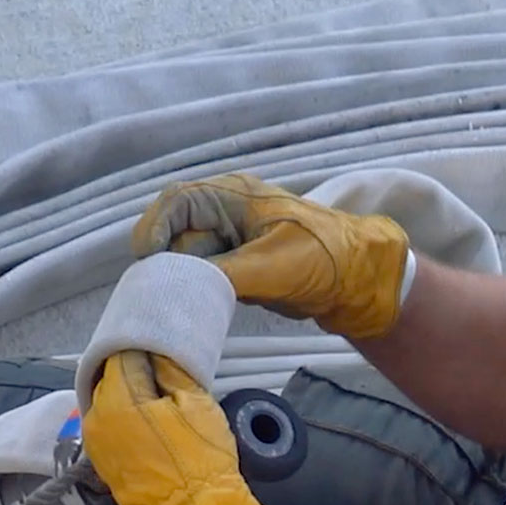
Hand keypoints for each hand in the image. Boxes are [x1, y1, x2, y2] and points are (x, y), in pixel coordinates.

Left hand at [80, 350, 274, 504]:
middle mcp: (97, 416)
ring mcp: (96, 441)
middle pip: (110, 379)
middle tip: (162, 377)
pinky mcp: (101, 460)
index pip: (122, 358)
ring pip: (108, 403)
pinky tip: (147, 424)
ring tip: (157, 400)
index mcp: (118, 398)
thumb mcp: (196, 404)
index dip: (143, 353)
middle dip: (133, 374)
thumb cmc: (200, 458)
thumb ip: (171, 373)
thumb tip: (157, 357)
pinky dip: (123, 419)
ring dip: (128, 398)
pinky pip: (109, 426)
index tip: (161, 355)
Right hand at [130, 174, 410, 339]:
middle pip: (176, 233)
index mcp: (233, 196)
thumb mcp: (270, 266)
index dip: (155, 228)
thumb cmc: (322, 259)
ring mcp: (229, 241)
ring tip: (189, 303)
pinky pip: (203, 277)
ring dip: (184, 281)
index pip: (176, 202)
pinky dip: (199, 292)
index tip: (147, 260)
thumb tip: (175, 285)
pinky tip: (202, 308)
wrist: (358, 282)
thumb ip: (220, 274)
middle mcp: (225, 213)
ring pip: (186, 259)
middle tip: (170, 291)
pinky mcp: (235, 268)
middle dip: (170, 262)